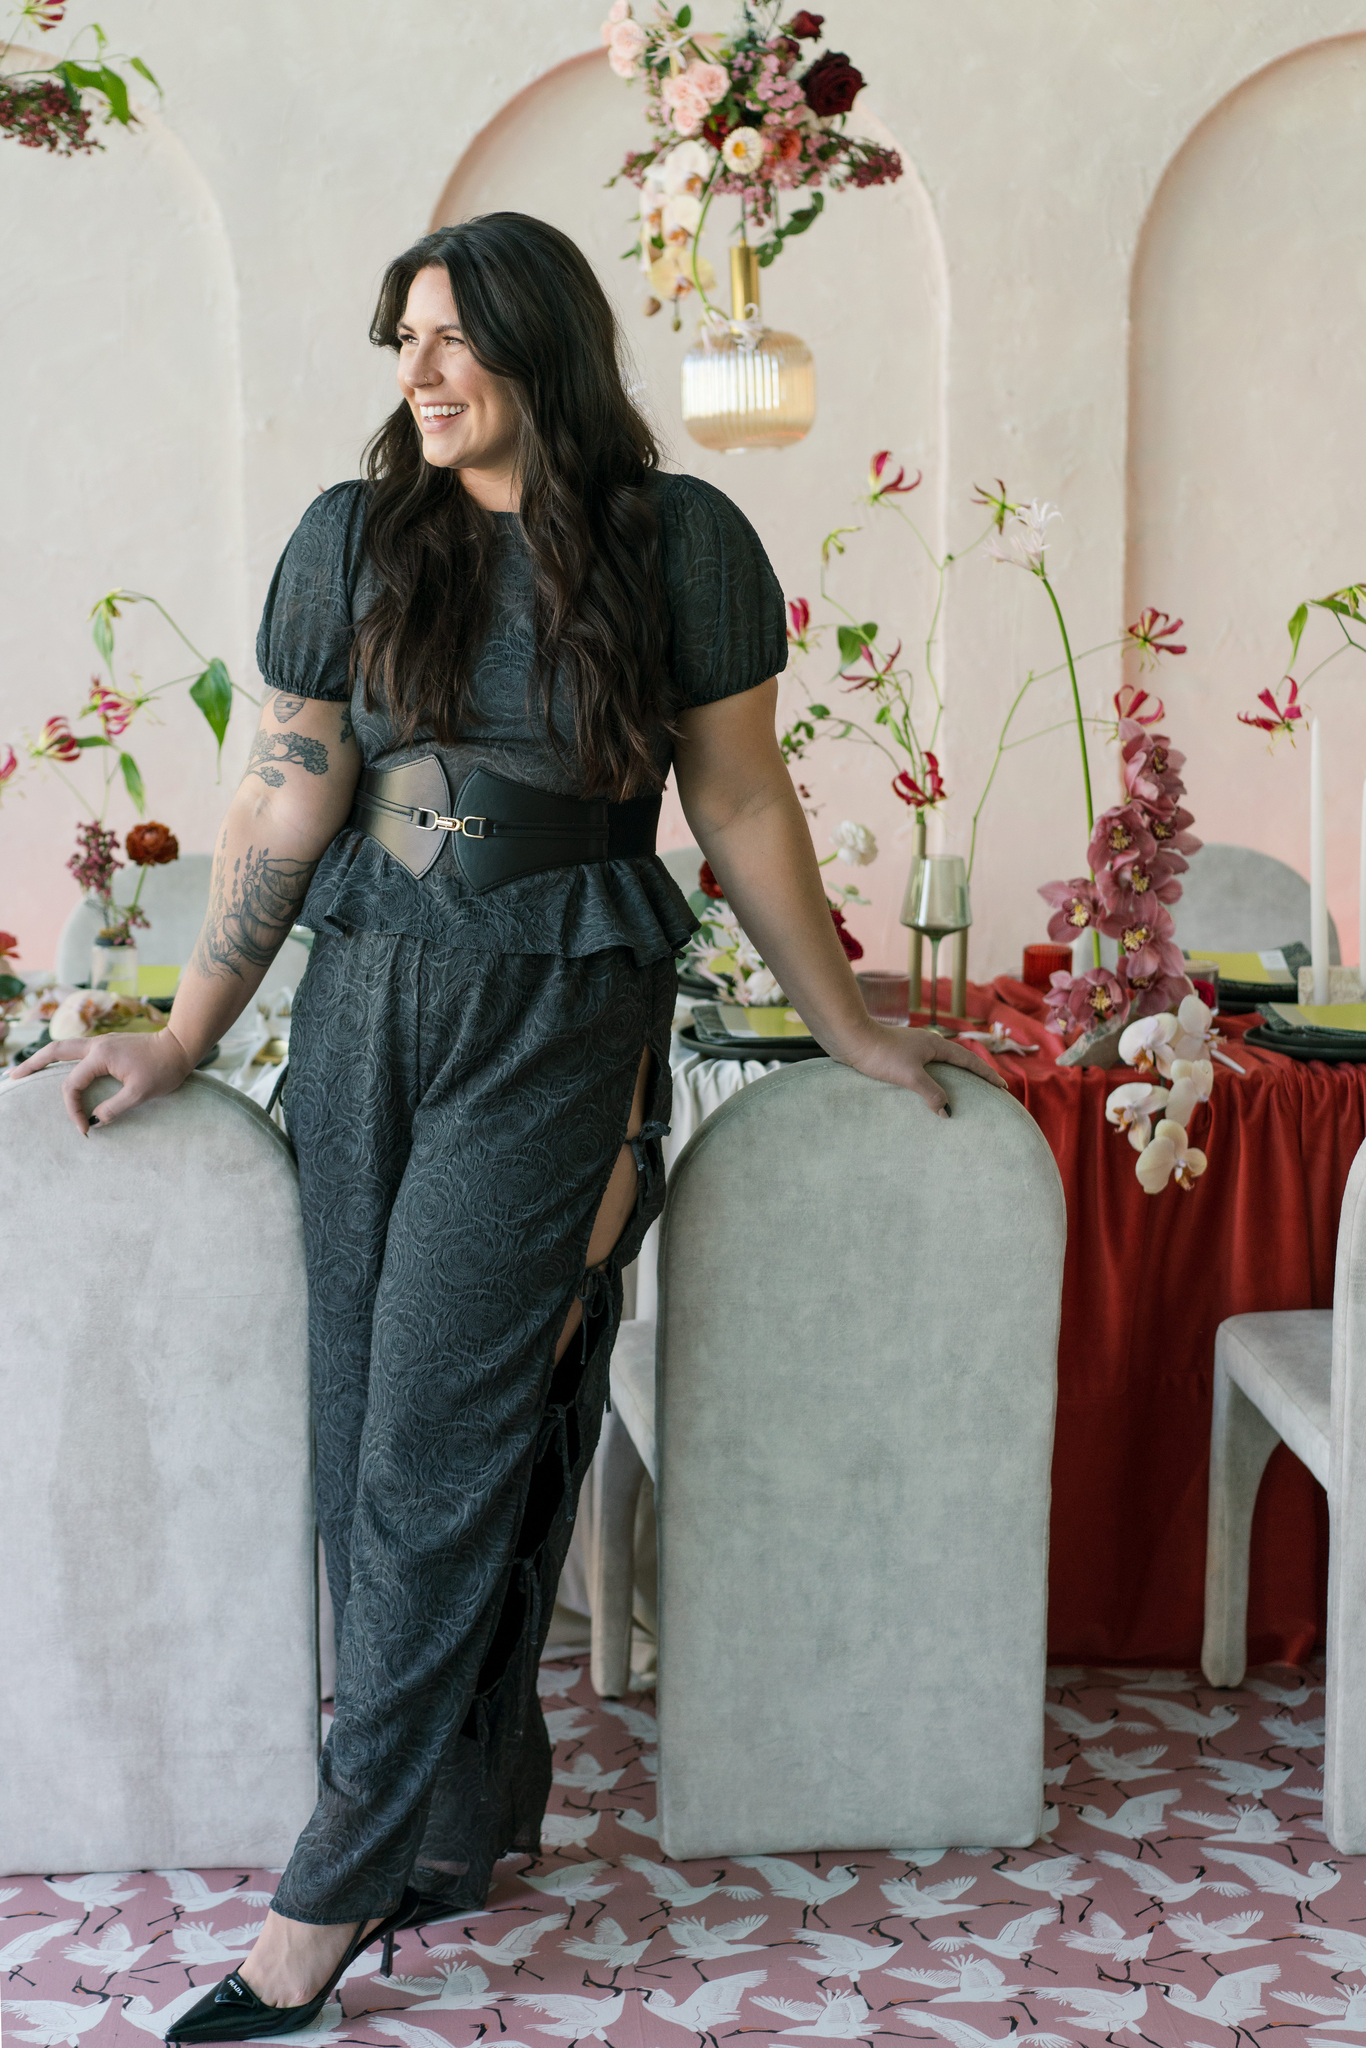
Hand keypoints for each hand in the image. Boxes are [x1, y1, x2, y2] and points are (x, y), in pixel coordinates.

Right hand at [9, 1026, 195, 1134]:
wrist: (181, 1046)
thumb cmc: (164, 1068)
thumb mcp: (141, 1093)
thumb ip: (114, 1108)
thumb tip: (94, 1120)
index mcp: (101, 1055)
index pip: (72, 1085)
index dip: (72, 1109)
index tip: (84, 1129)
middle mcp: (96, 1044)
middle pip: (54, 1052)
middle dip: (31, 1065)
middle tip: (12, 1077)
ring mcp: (100, 1042)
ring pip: (63, 1048)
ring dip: (42, 1058)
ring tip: (25, 1070)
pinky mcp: (107, 1045)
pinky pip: (76, 1050)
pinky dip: (60, 1058)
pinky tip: (55, 1067)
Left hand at [834, 1021, 1011, 1117]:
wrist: (851, 1038)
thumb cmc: (881, 1054)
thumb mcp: (909, 1075)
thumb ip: (931, 1092)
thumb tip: (947, 1111)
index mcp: (936, 1045)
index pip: (969, 1061)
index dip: (987, 1074)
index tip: (1003, 1086)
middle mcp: (927, 1044)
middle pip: (959, 1061)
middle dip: (975, 1075)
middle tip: (990, 1089)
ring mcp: (913, 1048)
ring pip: (941, 1064)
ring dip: (954, 1077)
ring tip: (963, 1092)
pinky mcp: (899, 1055)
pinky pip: (925, 1068)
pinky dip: (935, 1078)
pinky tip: (928, 1090)